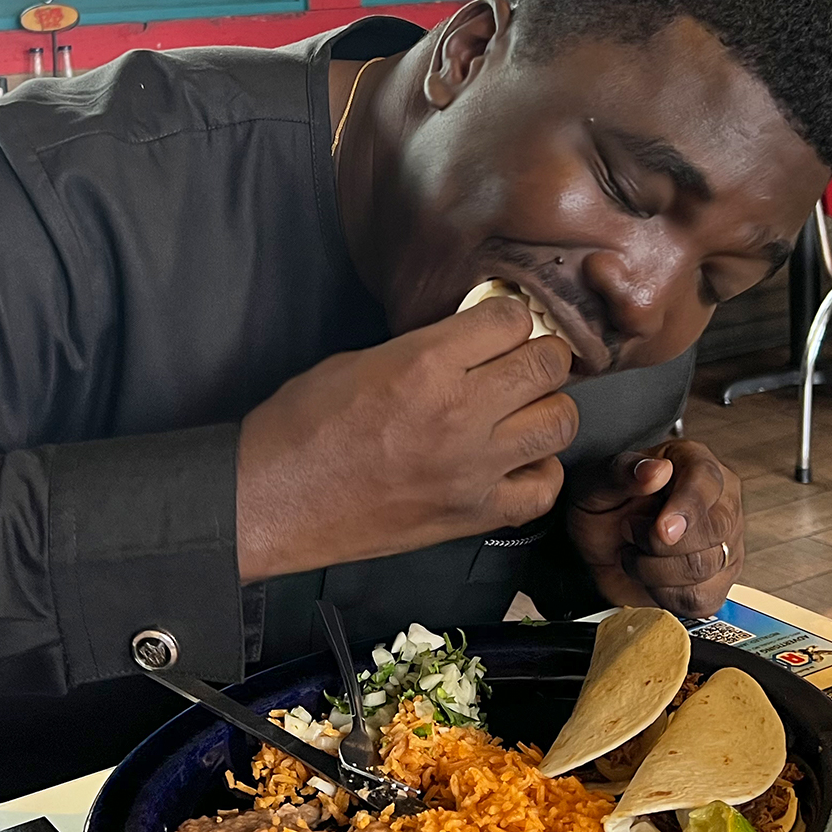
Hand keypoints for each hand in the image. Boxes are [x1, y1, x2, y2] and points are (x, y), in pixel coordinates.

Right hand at [236, 298, 577, 581]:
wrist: (271, 501)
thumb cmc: (299, 426)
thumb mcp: (357, 360)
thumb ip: (424, 348)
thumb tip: (470, 343)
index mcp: (424, 364)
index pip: (511, 319)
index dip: (508, 316)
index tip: (498, 327)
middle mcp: (460, 413)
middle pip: (548, 366)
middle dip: (540, 354)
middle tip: (521, 362)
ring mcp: (474, 469)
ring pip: (559, 423)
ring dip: (546, 408)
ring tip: (522, 410)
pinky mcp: (474, 515)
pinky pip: (543, 490)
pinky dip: (539, 472)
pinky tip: (517, 461)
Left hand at [568, 439, 742, 618]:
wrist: (599, 544)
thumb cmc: (605, 505)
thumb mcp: (597, 481)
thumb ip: (622, 471)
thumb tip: (656, 470)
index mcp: (695, 464)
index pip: (706, 484)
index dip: (686, 509)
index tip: (662, 529)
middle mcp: (720, 501)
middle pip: (712, 532)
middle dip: (658, 543)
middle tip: (629, 529)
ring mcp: (725, 543)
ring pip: (704, 569)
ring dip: (655, 569)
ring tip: (636, 551)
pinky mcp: (719, 581)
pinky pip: (702, 600)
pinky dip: (666, 594)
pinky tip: (651, 577)